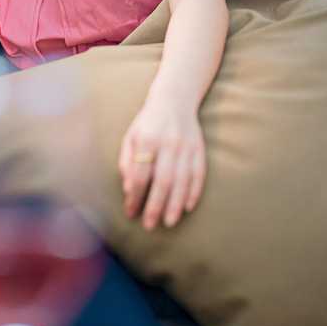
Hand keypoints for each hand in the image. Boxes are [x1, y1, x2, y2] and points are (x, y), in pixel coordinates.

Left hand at [118, 96, 205, 229]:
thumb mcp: (131, 136)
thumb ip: (127, 161)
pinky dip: (194, 192)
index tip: (130, 212)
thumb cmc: (147, 123)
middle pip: (162, 180)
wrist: (174, 100)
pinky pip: (198, 174)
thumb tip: (128, 189)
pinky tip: (187, 207)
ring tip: (168, 222)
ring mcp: (186, 146)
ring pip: (182, 180)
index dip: (135, 195)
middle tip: (149, 225)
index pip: (140, 173)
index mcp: (146, 139)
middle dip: (155, 205)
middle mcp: (168, 143)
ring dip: (175, 204)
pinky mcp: (199, 149)